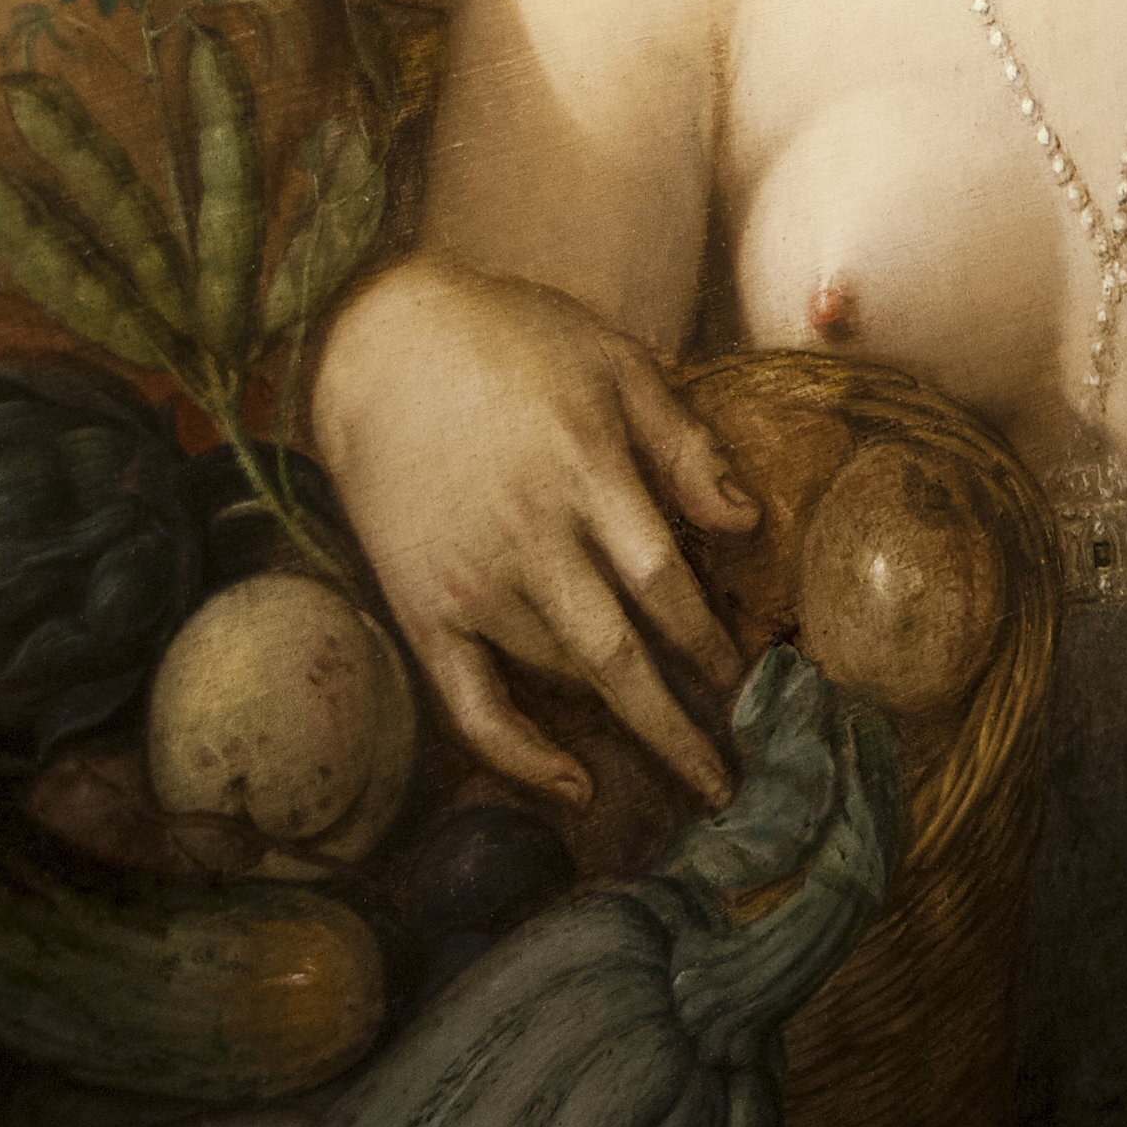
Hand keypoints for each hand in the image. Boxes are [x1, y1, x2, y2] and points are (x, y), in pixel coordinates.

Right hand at [308, 254, 758, 801]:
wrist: (375, 343)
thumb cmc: (512, 342)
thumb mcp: (616, 362)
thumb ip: (684, 446)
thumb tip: (744, 523)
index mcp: (587, 472)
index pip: (665, 583)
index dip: (712, 641)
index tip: (750, 678)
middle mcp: (530, 539)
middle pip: (619, 656)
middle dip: (681, 726)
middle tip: (729, 781)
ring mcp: (471, 582)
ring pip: (562, 678)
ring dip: (623, 723)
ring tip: (677, 754)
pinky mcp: (421, 610)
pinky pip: (472, 704)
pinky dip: (521, 756)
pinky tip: (574, 784)